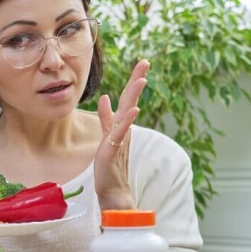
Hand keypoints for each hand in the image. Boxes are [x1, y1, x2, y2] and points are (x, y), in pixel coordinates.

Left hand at [94, 59, 148, 209]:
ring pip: (128, 113)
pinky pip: (120, 133)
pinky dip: (127, 121)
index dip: (133, 80)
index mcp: (120, 124)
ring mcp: (119, 138)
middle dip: (137, 80)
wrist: (113, 189)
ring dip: (134, 96)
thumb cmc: (110, 165)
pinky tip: (134, 110)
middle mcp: (122, 129)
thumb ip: (106, 117)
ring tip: (142, 79)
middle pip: (130, 100)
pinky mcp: (113, 150)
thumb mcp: (106, 135)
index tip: (142, 63)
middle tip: (145, 62)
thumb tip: (106, 98)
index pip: (128, 98)